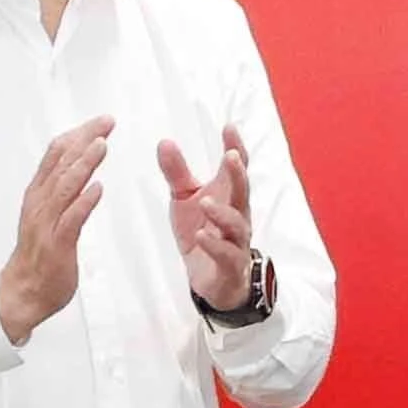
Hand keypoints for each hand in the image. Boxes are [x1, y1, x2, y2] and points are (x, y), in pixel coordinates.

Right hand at [0, 116, 115, 346]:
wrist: (22, 291)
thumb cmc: (39, 253)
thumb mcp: (47, 213)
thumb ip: (60, 189)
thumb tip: (76, 163)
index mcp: (39, 194)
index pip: (57, 156)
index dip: (78, 136)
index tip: (100, 121)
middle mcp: (40, 204)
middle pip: (61, 164)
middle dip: (84, 140)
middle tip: (107, 122)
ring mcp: (46, 223)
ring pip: (65, 188)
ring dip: (84, 165)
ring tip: (102, 145)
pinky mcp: (56, 244)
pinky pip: (71, 220)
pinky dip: (83, 202)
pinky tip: (98, 188)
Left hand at [156, 129, 255, 309]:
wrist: (214, 279)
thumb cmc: (204, 232)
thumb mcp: (185, 199)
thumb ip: (177, 173)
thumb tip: (164, 142)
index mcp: (229, 197)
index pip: (236, 170)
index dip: (235, 149)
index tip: (229, 128)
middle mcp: (238, 216)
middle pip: (243, 192)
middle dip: (239, 175)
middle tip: (231, 157)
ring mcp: (236, 241)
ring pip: (237, 225)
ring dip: (223, 213)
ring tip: (205, 203)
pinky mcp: (229, 265)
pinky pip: (226, 254)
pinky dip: (215, 245)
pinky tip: (201, 235)